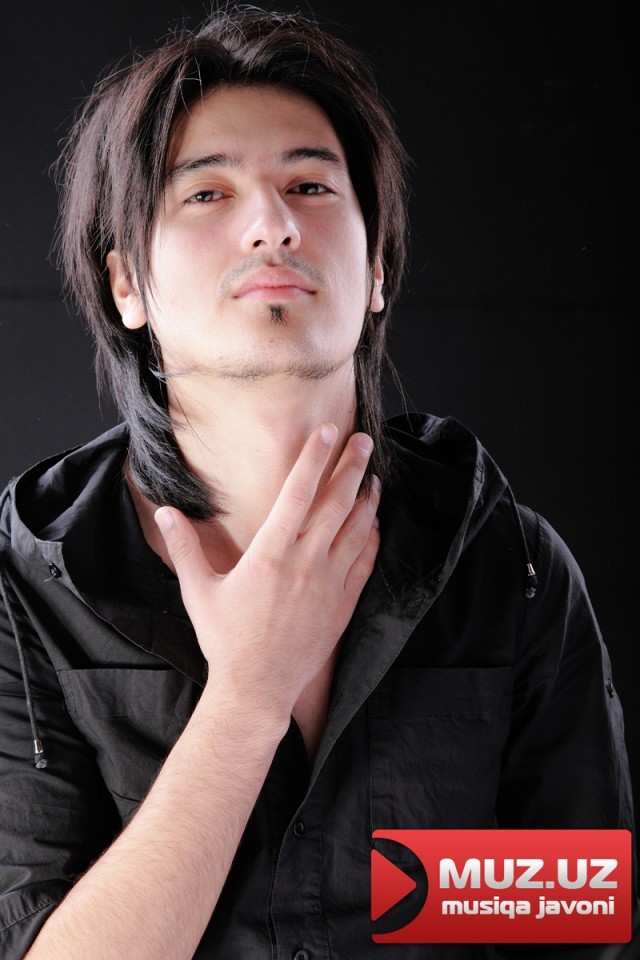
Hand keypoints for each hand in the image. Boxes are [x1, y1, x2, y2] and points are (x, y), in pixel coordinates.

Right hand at [154, 424, 380, 723]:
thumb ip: (185, 547)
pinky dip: (372, 538)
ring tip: (373, 477)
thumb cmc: (225, 640)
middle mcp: (306, 563)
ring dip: (367, 500)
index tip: (329, 432)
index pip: (298, 493)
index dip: (315, 458)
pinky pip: (365, 562)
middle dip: (352, 467)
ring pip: (357, 530)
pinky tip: (374, 524)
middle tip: (363, 440)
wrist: (257, 688)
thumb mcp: (199, 591)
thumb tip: (165, 511)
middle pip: (336, 503)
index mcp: (271, 554)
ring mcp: (329, 584)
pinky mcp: (343, 605)